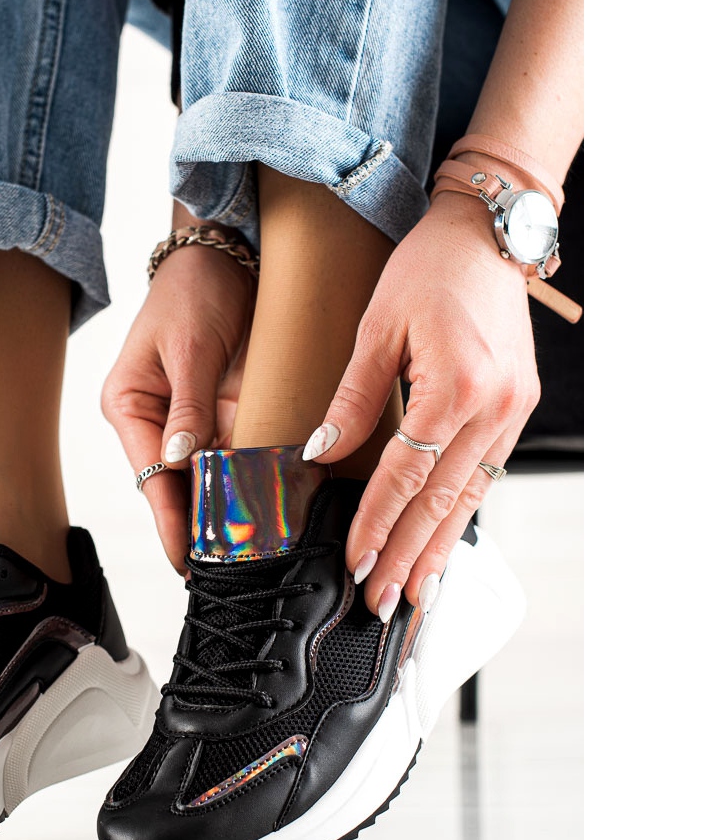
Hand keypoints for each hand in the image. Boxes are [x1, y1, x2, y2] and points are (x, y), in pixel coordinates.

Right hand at [102, 238, 253, 571]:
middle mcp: (157, 421)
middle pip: (179, 486)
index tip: (189, 558)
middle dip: (204, 524)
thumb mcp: (191, 347)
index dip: (171, 520)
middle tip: (231, 565)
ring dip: (232, 507)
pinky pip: (237, 455)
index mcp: (129, 406)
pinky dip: (253, 479)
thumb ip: (189, 407)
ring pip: (210, 478)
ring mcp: (193, 421)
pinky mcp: (224, 414)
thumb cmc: (193, 292)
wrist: (225, 253)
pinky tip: (272, 505)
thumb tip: (179, 462)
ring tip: (254, 548)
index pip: (151, 476)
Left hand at [304, 191, 540, 616]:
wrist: (487, 236)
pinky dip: (460, 516)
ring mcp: (512, 412)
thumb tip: (322, 455)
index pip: (405, 476)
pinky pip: (484, 477)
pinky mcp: (516, 410)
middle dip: (408, 556)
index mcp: (456, 386)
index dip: (376, 524)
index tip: (354, 562)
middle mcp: (493, 408)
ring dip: (438, 549)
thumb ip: (351, 399)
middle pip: (442, 502)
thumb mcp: (376, 329)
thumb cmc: (428, 270)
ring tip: (415, 593)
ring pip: (469, 499)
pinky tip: (441, 543)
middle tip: (385, 603)